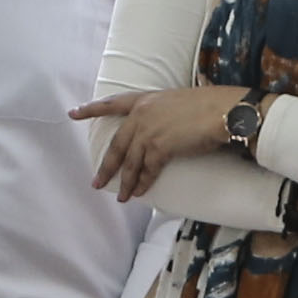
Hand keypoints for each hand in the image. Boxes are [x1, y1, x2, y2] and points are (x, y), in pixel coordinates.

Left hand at [73, 84, 248, 201]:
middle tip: (96, 182)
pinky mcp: (160, 148)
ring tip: (122, 197)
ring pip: (130, 162)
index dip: (91, 109)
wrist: (224, 111)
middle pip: (117, 145)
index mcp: (145, 99)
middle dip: (106, 166)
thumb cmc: (211, 105)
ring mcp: (148, 131)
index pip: (111, 103)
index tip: (73, 113)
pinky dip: (143, 184)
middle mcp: (142, 115)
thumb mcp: (178, 103)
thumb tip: (161, 134)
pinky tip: (140, 193)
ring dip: (125, 183)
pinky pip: (147, 171)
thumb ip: (163, 116)